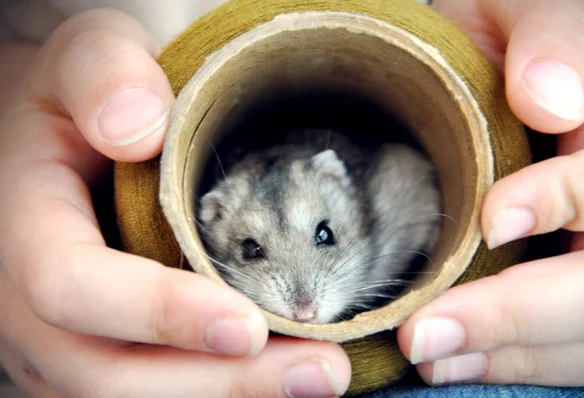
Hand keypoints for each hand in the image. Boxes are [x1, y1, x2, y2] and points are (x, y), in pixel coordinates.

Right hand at [0, 9, 349, 396]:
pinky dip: (214, 389)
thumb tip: (138, 128)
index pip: (73, 286)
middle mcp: (26, 297)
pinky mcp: (93, 349)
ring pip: (130, 397)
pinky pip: (146, 389)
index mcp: (21, 221)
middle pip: (107, 372)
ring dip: (226, 396)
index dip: (157, 312)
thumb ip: (103, 74)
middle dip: (216, 383)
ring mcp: (58, 334)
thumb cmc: (75, 100)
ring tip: (315, 378)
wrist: (55, 142)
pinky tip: (274, 373)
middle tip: (317, 372)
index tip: (248, 324)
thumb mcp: (85, 56)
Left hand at [397, 0, 583, 386]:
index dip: (565, 200)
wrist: (490, 62)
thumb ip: (550, 34)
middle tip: (426, 336)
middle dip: (520, 314)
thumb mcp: (522, 9)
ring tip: (431, 356)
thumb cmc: (505, 31)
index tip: (493, 220)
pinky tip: (456, 360)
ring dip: (511, 352)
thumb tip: (550, 99)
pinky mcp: (567, 281)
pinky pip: (566, 341)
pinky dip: (513, 359)